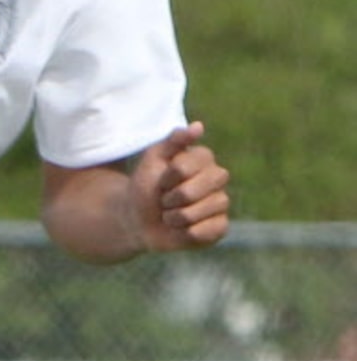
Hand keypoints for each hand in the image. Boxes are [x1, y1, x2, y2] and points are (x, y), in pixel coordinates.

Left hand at [132, 122, 229, 251]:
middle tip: (165, 200)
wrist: (138, 219)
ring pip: (199, 213)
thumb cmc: (146, 186)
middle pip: (191, 192)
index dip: (166, 179)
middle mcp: (218, 178)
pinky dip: (187, 234)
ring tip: (171, 216)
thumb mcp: (153, 159)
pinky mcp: (220, 226)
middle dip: (169, 200)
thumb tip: (199, 126)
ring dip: (175, 218)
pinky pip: (208, 231)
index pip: (183, 169)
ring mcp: (221, 203)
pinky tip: (182, 229)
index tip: (161, 181)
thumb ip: (173, 141)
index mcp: (204, 158)